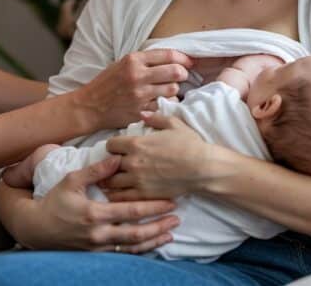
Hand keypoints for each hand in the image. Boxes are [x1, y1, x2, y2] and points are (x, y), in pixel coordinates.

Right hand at [7, 156, 180, 252]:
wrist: (36, 229)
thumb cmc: (54, 201)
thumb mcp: (72, 181)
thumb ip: (96, 171)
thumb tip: (118, 157)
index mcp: (94, 213)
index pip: (131, 211)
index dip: (153, 207)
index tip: (170, 201)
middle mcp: (98, 233)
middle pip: (136, 232)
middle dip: (159, 225)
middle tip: (177, 218)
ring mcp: (98, 247)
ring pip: (131, 247)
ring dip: (153, 240)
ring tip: (170, 234)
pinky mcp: (96, 254)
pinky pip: (122, 254)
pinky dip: (139, 250)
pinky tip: (152, 245)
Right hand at [74, 49, 192, 128]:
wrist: (89, 106)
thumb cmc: (106, 84)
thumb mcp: (122, 64)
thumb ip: (144, 60)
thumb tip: (171, 59)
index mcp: (133, 60)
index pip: (168, 55)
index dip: (183, 58)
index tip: (189, 62)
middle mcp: (137, 76)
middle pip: (175, 72)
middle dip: (183, 74)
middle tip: (182, 76)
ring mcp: (140, 95)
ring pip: (173, 90)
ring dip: (175, 90)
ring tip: (169, 90)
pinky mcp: (140, 111)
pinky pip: (165, 106)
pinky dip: (167, 104)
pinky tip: (162, 102)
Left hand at [101, 113, 215, 200]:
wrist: (202, 168)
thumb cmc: (190, 144)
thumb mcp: (174, 124)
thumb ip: (155, 118)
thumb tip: (142, 114)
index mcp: (136, 144)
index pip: (110, 145)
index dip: (113, 146)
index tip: (119, 149)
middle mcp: (132, 162)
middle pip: (108, 164)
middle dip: (110, 164)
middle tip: (115, 166)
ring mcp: (136, 180)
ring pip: (111, 182)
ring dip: (110, 180)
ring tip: (114, 180)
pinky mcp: (144, 195)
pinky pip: (121, 197)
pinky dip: (116, 196)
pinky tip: (118, 194)